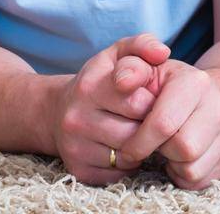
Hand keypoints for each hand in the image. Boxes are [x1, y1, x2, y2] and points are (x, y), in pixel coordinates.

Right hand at [47, 32, 169, 185]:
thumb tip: (163, 53)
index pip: (137, 102)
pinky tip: (123, 147)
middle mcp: (77, 118)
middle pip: (134, 132)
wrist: (56, 111)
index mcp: (90, 86)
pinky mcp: (78, 171)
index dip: (151, 101)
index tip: (150, 97)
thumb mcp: (119, 53)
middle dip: (147, 125)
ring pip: (128, 155)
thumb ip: (143, 45)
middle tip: (146, 117)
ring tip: (137, 130)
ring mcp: (74, 148)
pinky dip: (127, 163)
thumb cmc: (100, 78)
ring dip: (140, 146)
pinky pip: (117, 174)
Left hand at [116, 59, 219, 189]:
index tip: (129, 147)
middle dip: (162, 151)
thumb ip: (129, 69)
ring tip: (168, 149)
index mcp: (196, 82)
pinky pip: (202, 180)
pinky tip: (180, 158)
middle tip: (154, 144)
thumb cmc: (169, 86)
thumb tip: (123, 82)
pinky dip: (185, 176)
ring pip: (193, 169)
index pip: (164, 123)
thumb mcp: (148, 69)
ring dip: (173, 165)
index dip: (140, 142)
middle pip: (183, 148)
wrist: (208, 94)